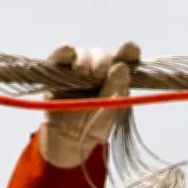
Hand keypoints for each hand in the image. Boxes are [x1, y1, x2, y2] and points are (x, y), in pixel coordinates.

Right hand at [39, 41, 140, 168]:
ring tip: (82, 73)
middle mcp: (99, 71)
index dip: (129, 51)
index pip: (127, 60)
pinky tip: (67, 51)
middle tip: (99, 73)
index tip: (129, 47)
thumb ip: (116, 88)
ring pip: (83, 53)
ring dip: (84, 60)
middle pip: (102, 55)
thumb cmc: (94, 126)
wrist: (68, 139)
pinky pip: (60, 56)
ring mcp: (78, 70)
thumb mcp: (109, 111)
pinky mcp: (58, 71)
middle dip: (102, 60)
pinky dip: (64, 52)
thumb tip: (122, 66)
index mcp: (117, 80)